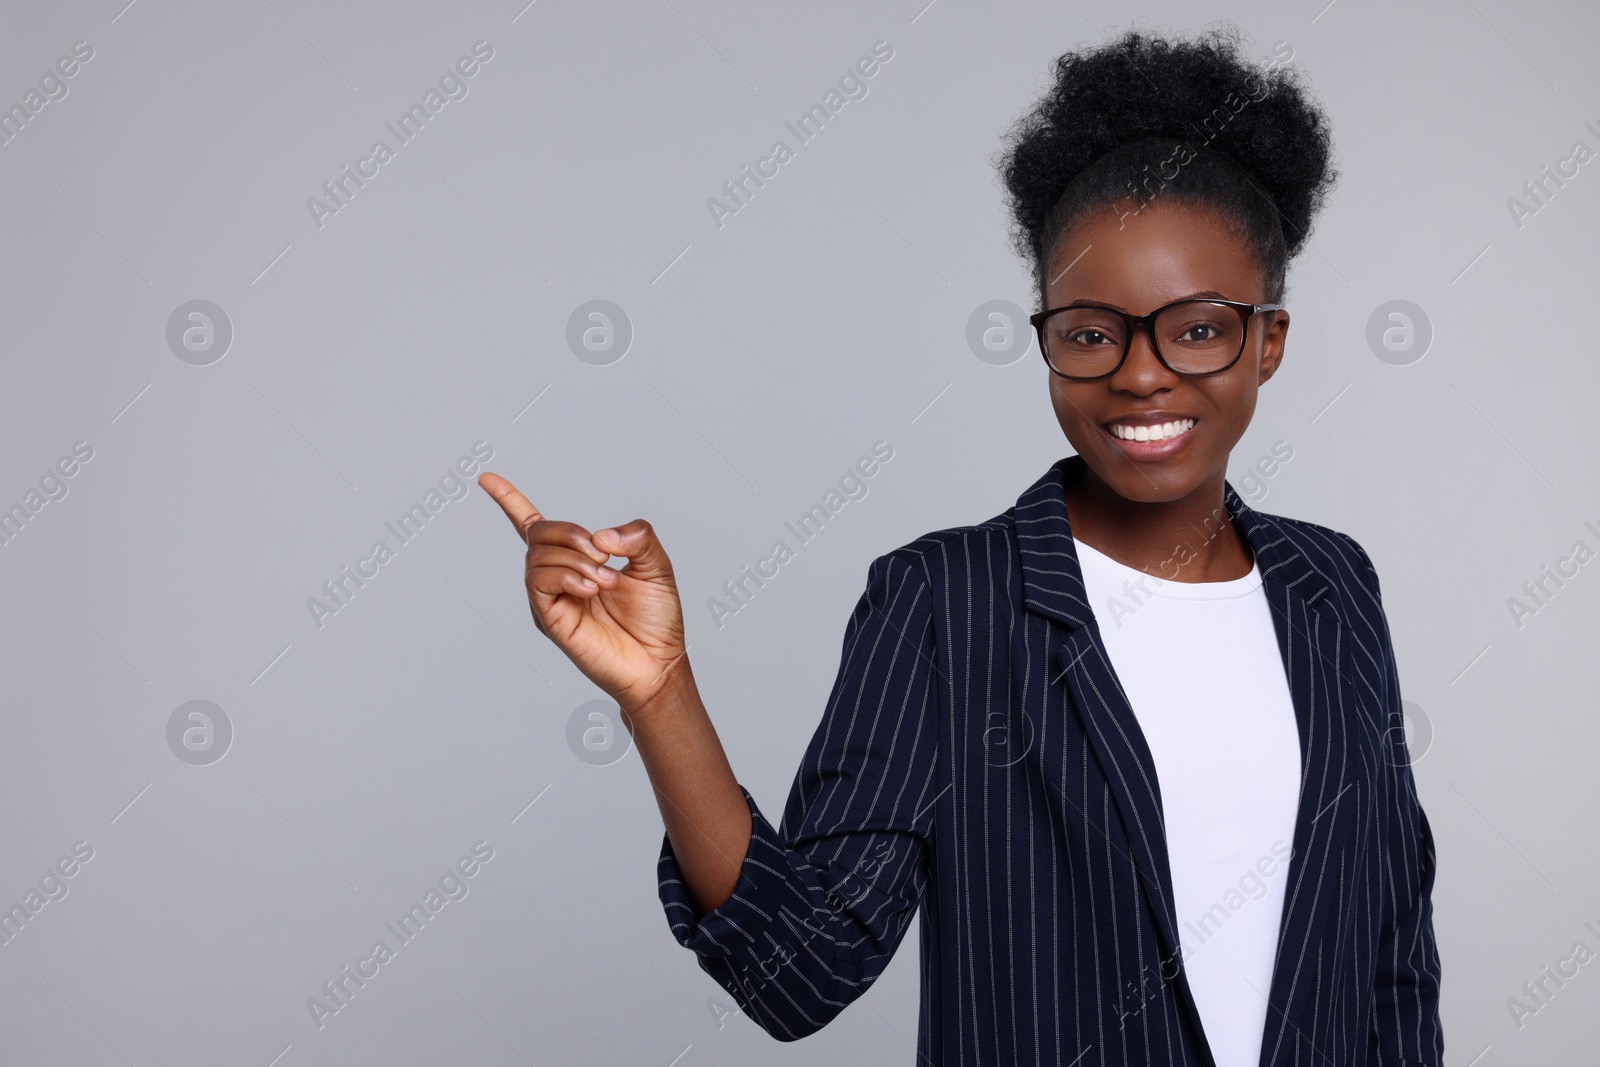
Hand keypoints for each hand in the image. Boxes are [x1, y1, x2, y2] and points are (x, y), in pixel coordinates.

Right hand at [478, 471, 687, 714]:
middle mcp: (556, 577)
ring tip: (605, 580)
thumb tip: (601, 536)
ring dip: (576, 560)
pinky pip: (539, 582)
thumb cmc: (656, 618)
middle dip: (570, 533)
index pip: (533, 525)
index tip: (485, 478)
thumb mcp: (656, 565)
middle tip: (604, 556)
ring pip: (538, 556)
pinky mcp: (549, 619)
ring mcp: (550, 598)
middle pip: (538, 532)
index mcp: (577, 559)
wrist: (658, 660)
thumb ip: (637, 538)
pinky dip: (566, 576)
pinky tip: (590, 587)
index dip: (509, 500)